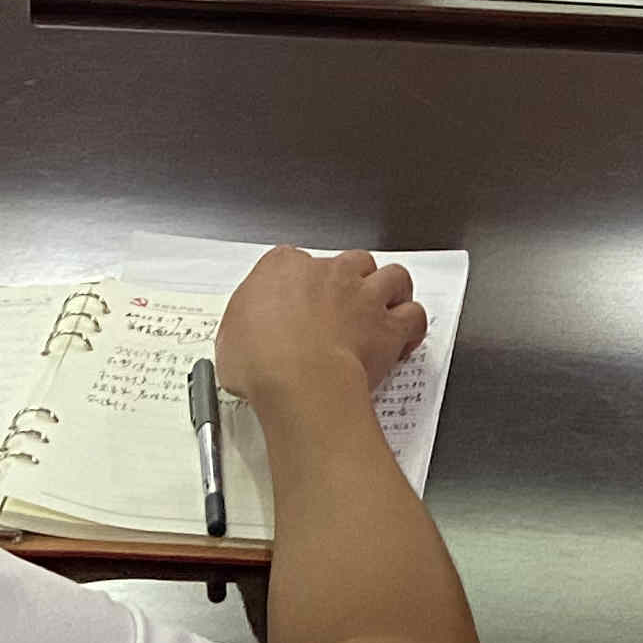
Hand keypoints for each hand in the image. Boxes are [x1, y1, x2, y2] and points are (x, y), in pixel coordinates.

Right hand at [216, 245, 425, 412]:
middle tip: (344, 307)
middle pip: (349, 262)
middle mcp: (327, 272)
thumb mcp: (229, 340)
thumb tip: (245, 341)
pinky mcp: (387, 324)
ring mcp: (362, 294)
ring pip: (392, 276)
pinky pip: (413, 315)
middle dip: (351, 281)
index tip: (296, 304)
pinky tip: (404, 339)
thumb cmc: (260, 360)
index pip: (293, 262)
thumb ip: (242, 330)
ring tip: (384, 310)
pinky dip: (412, 325)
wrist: (297, 379)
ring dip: (391, 292)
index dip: (299, 284)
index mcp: (282, 268)